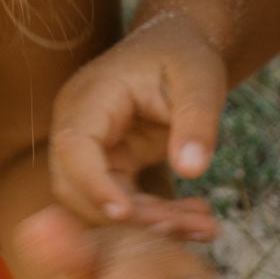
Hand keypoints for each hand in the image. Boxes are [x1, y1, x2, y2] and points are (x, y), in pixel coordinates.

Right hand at [49, 12, 227, 225]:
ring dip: (151, 226)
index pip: (74, 148)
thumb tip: (191, 170)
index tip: (125, 214)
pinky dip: (161, 221)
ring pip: (103, 208)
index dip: (93, 185)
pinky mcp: (112, 172)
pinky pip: (128, 209)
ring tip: (205, 227)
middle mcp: (79, 128)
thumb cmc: (185, 56)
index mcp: (90, 98)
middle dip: (129, 218)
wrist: (177, 51)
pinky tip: (200, 222)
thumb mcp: (200, 80)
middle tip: (187, 227)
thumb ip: (197, 121)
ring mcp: (92, 154)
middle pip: (78, 189)